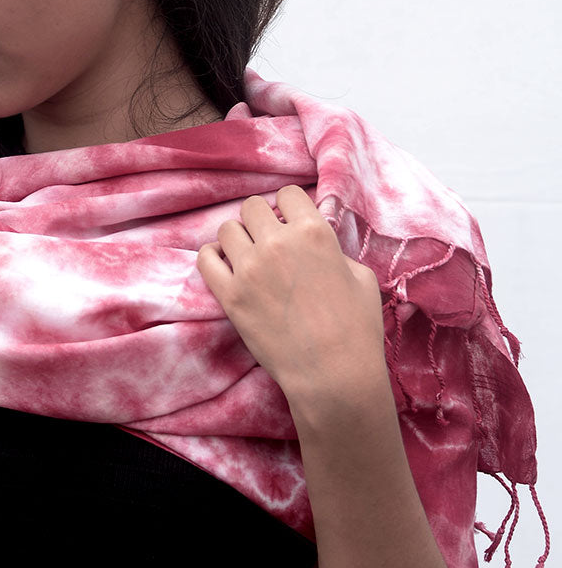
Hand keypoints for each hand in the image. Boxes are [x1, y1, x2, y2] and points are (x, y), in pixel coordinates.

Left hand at [197, 184, 388, 406]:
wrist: (333, 374)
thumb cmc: (356, 328)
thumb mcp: (360, 276)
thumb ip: (333, 251)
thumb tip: (316, 243)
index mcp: (313, 232)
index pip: (288, 194)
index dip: (289, 207)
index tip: (290, 223)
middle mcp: (277, 243)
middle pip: (252, 207)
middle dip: (261, 220)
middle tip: (268, 241)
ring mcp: (249, 269)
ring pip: (227, 229)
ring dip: (237, 239)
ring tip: (248, 257)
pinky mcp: (230, 296)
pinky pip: (205, 259)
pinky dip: (213, 258)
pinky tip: (226, 266)